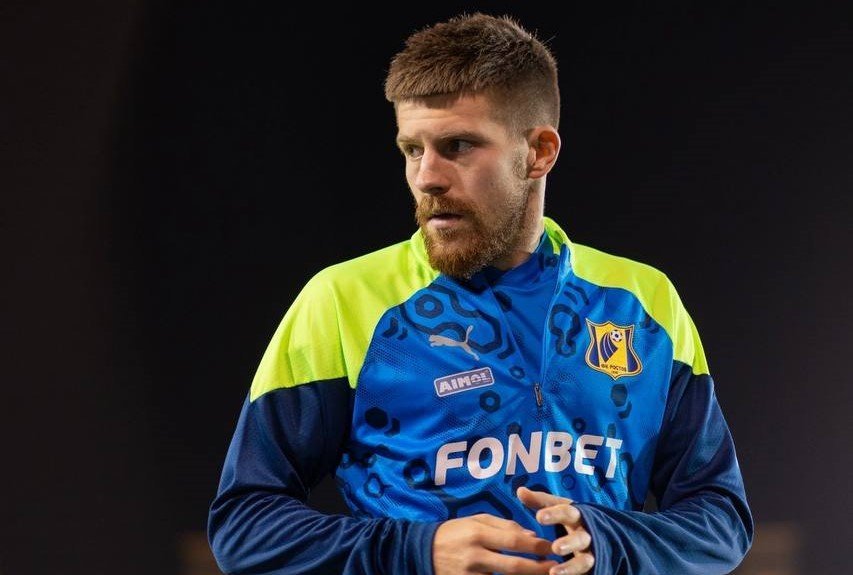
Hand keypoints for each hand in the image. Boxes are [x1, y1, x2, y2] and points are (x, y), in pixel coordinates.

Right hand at [433, 513, 557, 574]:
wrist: (422, 552)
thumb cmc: (454, 533)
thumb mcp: (475, 521)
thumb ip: (503, 526)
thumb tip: (531, 537)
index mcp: (477, 534)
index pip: (513, 541)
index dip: (535, 547)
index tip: (551, 548)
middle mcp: (475, 556)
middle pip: (514, 566)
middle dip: (538, 568)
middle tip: (556, 568)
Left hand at [516, 486, 594, 574]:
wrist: (598, 533)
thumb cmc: (570, 518)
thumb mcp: (558, 507)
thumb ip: (541, 501)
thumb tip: (520, 490)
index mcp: (577, 516)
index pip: (567, 512)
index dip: (555, 514)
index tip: (539, 517)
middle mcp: (586, 535)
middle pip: (580, 538)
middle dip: (569, 543)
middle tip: (556, 548)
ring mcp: (590, 553)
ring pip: (585, 561)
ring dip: (571, 567)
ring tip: (554, 572)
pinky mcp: (590, 568)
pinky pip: (583, 574)